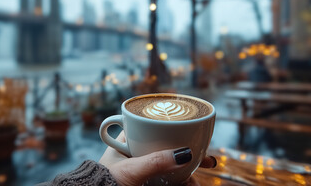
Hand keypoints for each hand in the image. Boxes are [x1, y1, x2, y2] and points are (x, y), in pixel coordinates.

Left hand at [99, 131, 216, 185]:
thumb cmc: (103, 182)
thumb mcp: (132, 169)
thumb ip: (156, 161)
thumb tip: (185, 153)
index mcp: (128, 142)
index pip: (154, 130)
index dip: (175, 131)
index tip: (193, 135)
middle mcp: (135, 156)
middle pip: (167, 151)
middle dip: (188, 156)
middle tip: (207, 159)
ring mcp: (141, 173)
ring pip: (169, 169)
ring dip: (186, 174)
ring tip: (195, 182)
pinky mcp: (146, 184)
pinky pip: (167, 182)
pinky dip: (179, 182)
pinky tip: (188, 184)